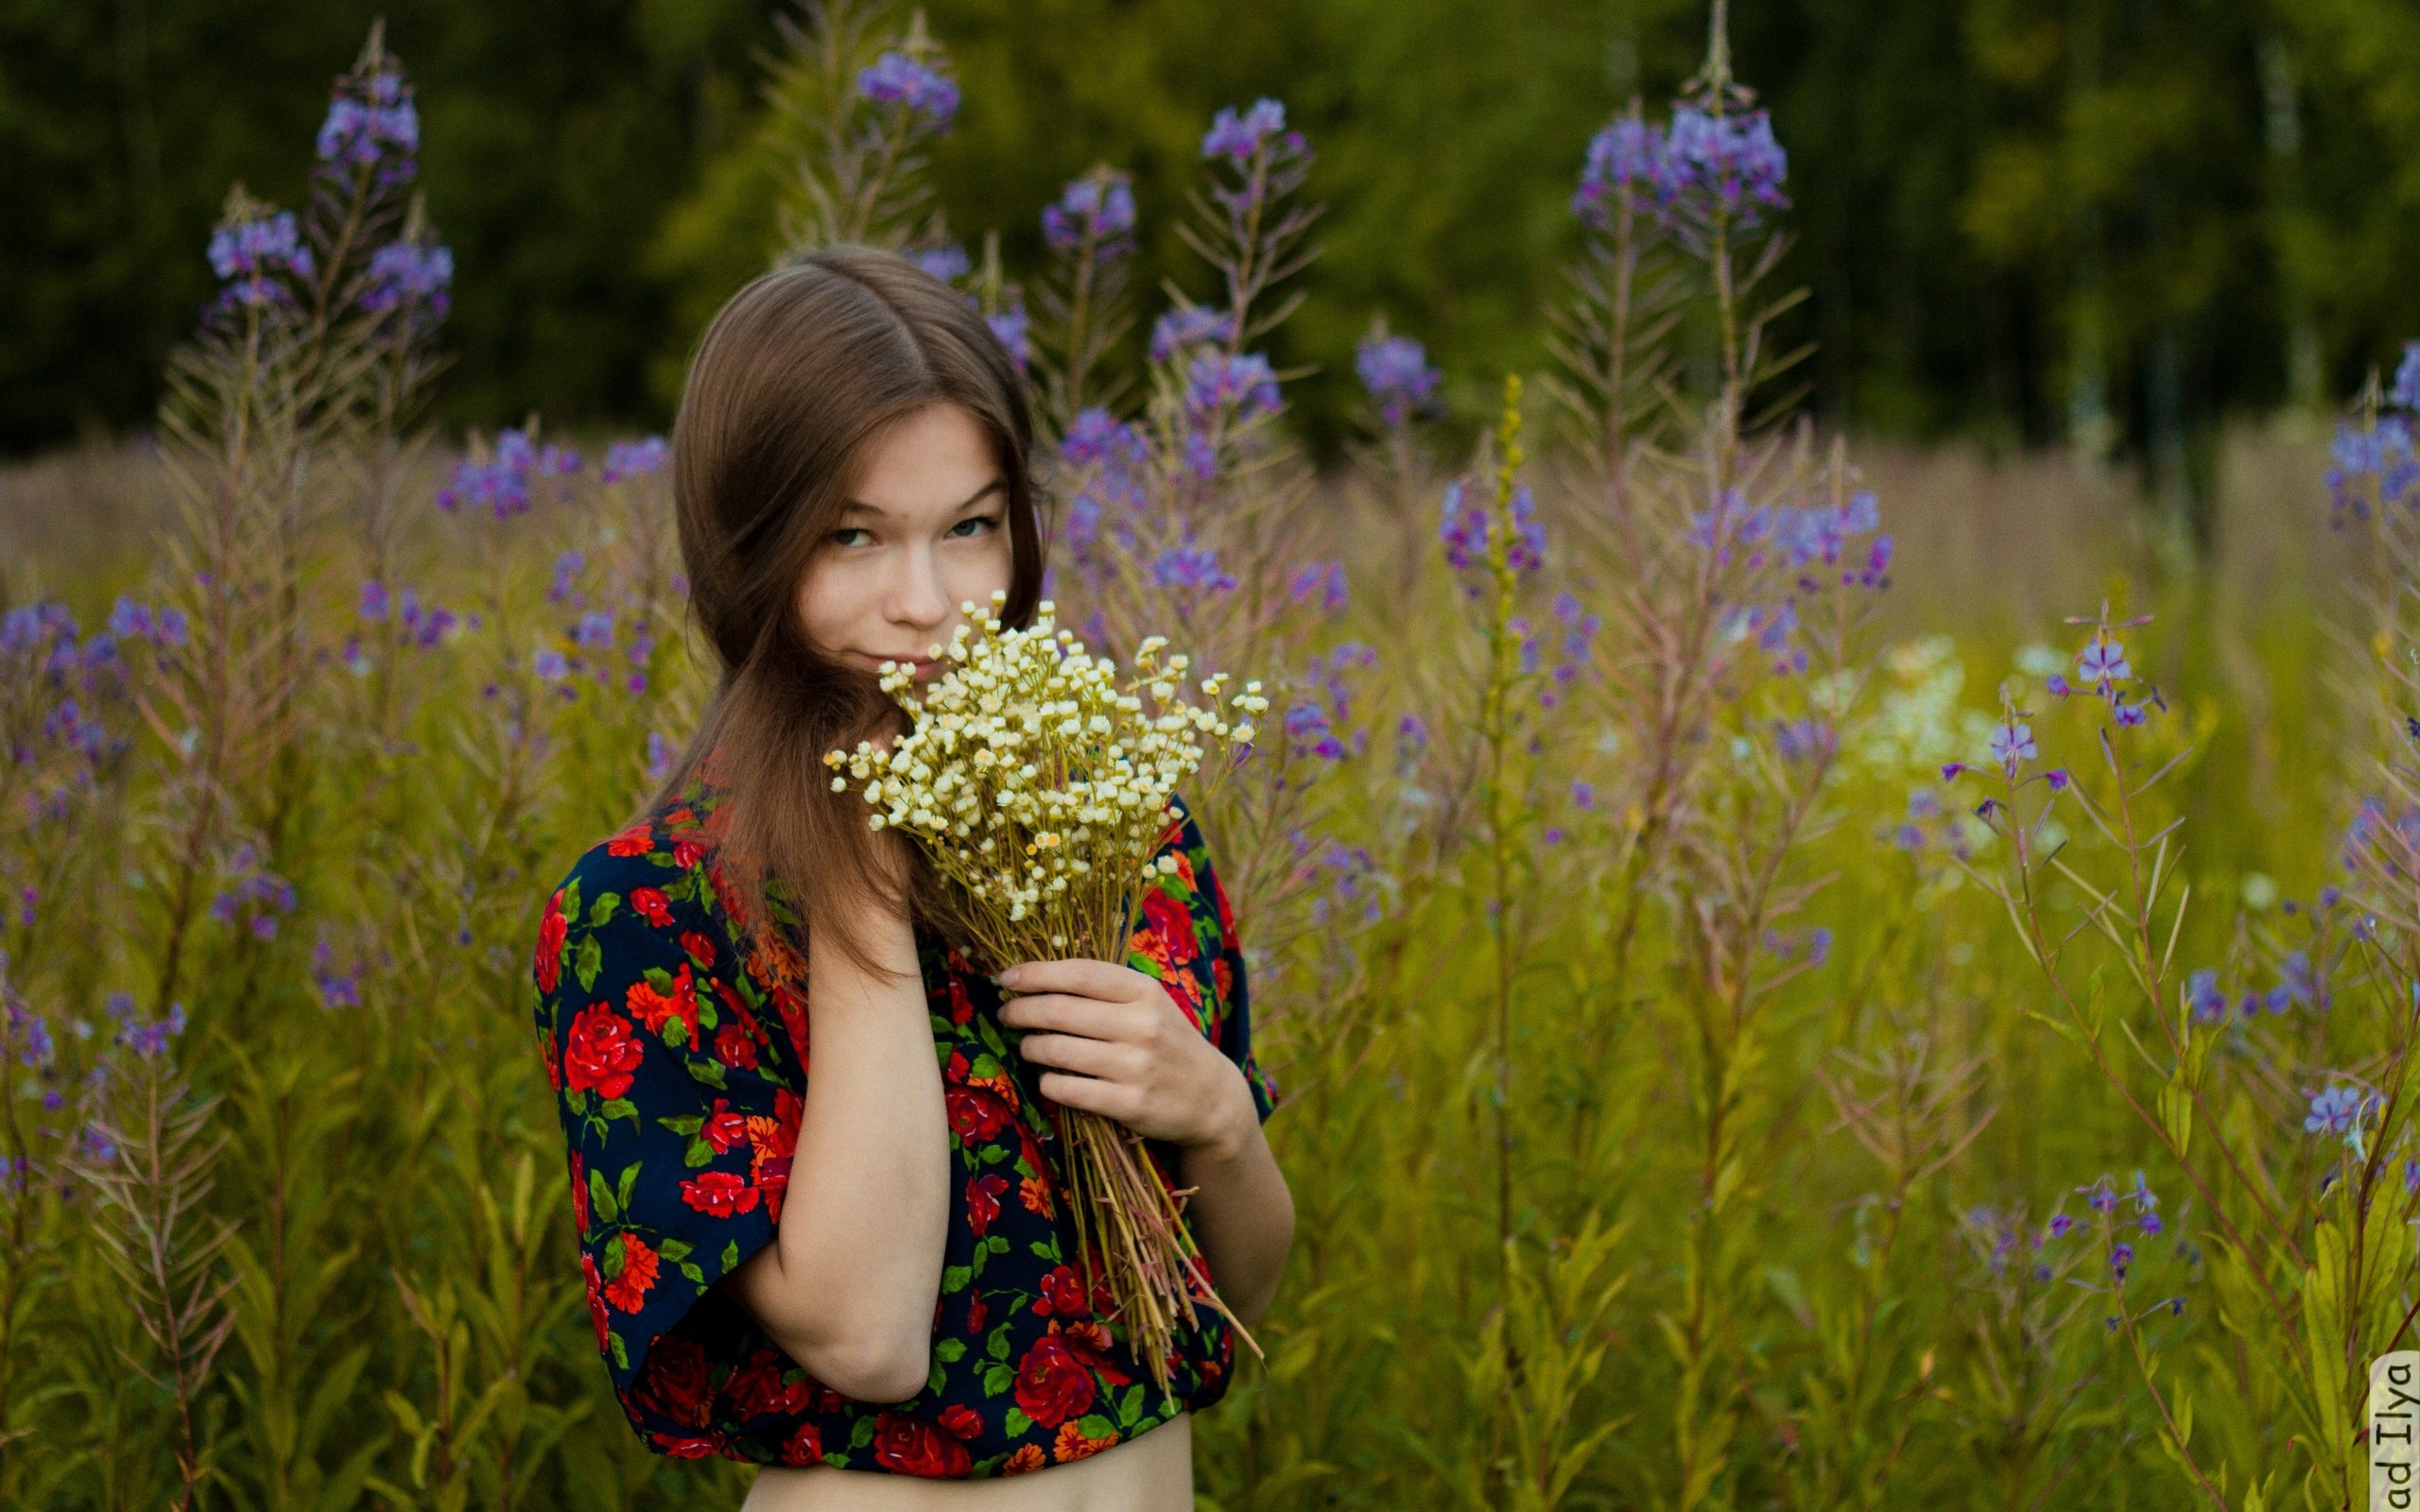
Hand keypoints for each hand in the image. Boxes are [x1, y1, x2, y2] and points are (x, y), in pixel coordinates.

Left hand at [993, 958, 1251, 1155]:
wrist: (1211, 1097)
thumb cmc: (1167, 1042)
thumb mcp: (1149, 1004)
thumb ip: (1104, 989)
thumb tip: (1036, 978)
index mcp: (1144, 992)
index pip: (1078, 974)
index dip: (1035, 974)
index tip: (1006, 978)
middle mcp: (1141, 1025)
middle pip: (1059, 1011)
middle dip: (1021, 1010)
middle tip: (1006, 1013)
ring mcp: (1136, 1066)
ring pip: (1057, 1051)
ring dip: (1030, 1048)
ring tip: (1028, 1047)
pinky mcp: (1129, 1104)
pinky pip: (1067, 1090)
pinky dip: (1048, 1083)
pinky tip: (1049, 1079)